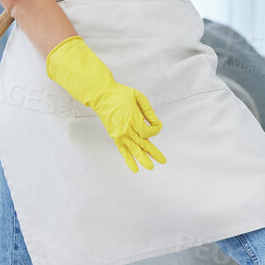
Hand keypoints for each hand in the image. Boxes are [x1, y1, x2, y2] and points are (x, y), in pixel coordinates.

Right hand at [44, 36, 167, 172]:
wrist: (101, 96)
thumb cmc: (121, 94)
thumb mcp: (138, 97)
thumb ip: (148, 111)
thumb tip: (156, 123)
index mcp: (132, 119)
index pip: (148, 132)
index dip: (155, 129)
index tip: (157, 124)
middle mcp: (126, 129)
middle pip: (143, 144)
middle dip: (154, 153)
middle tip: (163, 161)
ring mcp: (120, 135)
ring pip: (133, 150)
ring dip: (142, 159)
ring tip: (150, 167)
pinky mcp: (115, 137)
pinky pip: (123, 151)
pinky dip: (128, 160)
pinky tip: (134, 169)